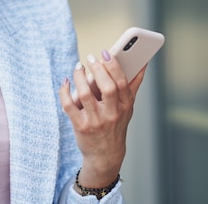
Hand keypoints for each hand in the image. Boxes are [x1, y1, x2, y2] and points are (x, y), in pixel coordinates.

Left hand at [59, 50, 145, 188]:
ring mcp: (95, 121)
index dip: (113, 66)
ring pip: (85, 94)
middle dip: (97, 69)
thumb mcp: (128, 107)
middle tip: (91, 58)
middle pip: (106, 87)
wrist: (105, 155)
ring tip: (78, 67)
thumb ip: (134, 85)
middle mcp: (112, 114)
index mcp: (125, 106)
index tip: (105, 53)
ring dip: (79, 76)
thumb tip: (143, 63)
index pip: (121, 83)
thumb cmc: (116, 124)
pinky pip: (69, 104)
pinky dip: (64, 91)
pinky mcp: (80, 126)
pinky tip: (66, 81)